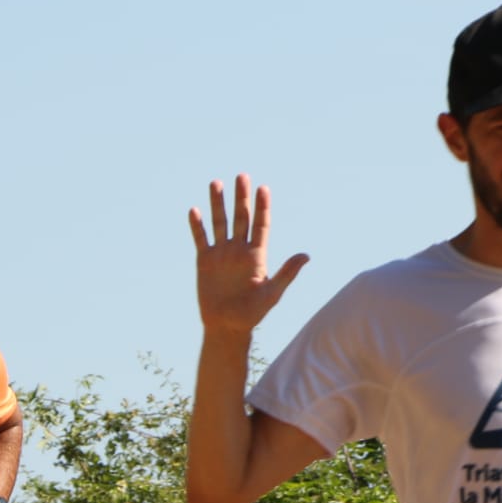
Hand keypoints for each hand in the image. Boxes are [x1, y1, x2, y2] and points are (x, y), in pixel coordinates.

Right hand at [188, 173, 308, 335]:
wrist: (227, 327)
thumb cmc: (253, 313)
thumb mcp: (272, 292)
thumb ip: (287, 272)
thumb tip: (306, 256)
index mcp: (257, 255)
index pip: (261, 225)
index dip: (262, 207)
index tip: (263, 188)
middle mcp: (239, 250)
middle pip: (241, 218)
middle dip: (241, 197)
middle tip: (242, 176)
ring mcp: (222, 254)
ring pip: (220, 223)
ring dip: (218, 204)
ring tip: (216, 183)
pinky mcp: (205, 261)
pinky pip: (201, 239)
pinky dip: (197, 226)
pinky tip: (195, 210)